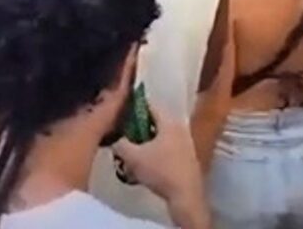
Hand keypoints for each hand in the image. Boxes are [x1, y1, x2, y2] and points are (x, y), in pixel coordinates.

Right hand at [113, 109, 209, 228]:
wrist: (186, 196)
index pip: (150, 106)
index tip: (121, 113)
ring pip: (161, 138)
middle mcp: (180, 129)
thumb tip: (115, 139)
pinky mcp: (187, 160)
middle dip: (139, 129)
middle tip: (124, 136)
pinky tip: (145, 167)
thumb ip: (121, 145)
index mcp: (169, 122)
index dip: (134, 108)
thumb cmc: (161, 171)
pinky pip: (168, 150)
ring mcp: (186, 144)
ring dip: (147, 144)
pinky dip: (156, 154)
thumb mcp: (134, 158)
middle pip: (155, 123)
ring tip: (132, 153)